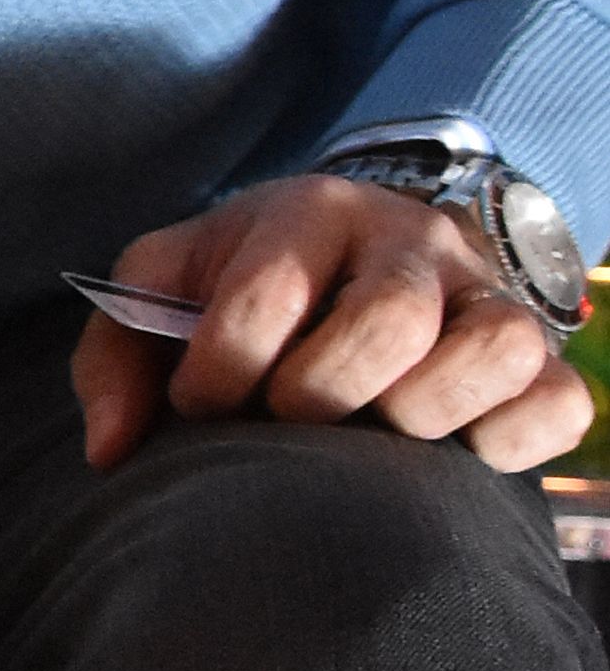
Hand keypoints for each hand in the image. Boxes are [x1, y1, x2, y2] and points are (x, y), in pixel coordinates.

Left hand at [72, 173, 593, 477]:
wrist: (357, 250)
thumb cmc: (244, 285)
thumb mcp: (167, 293)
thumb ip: (116, 356)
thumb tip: (112, 452)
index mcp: (307, 215)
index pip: (267, 295)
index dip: (222, 370)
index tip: (201, 403)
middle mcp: (408, 243)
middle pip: (389, 320)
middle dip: (321, 393)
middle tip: (291, 421)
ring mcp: (484, 297)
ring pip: (495, 349)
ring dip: (423, 412)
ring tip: (373, 434)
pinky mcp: (541, 359)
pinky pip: (558, 405)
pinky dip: (511, 441)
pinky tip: (452, 454)